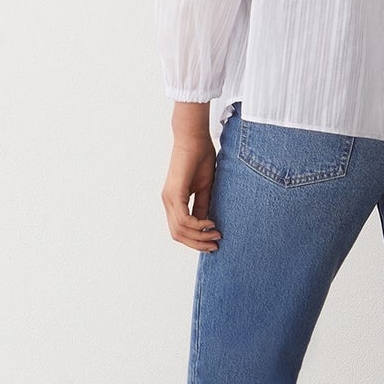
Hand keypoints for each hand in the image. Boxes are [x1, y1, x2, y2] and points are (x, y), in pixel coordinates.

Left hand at [163, 104, 222, 251]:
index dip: (196, 240)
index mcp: (173, 201)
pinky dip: (198, 225)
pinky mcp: (175, 193)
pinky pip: (184, 218)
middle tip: (215, 245)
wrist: (194, 138)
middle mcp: (167, 202)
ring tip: (216, 235)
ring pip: (180, 229)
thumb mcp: (205, 187)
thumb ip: (203, 206)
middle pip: (177, 234)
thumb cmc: (200, 158)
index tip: (214, 241)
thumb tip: (206, 225)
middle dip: (197, 244)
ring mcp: (169, 198)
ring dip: (199, 236)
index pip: (179, 229)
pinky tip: (211, 223)